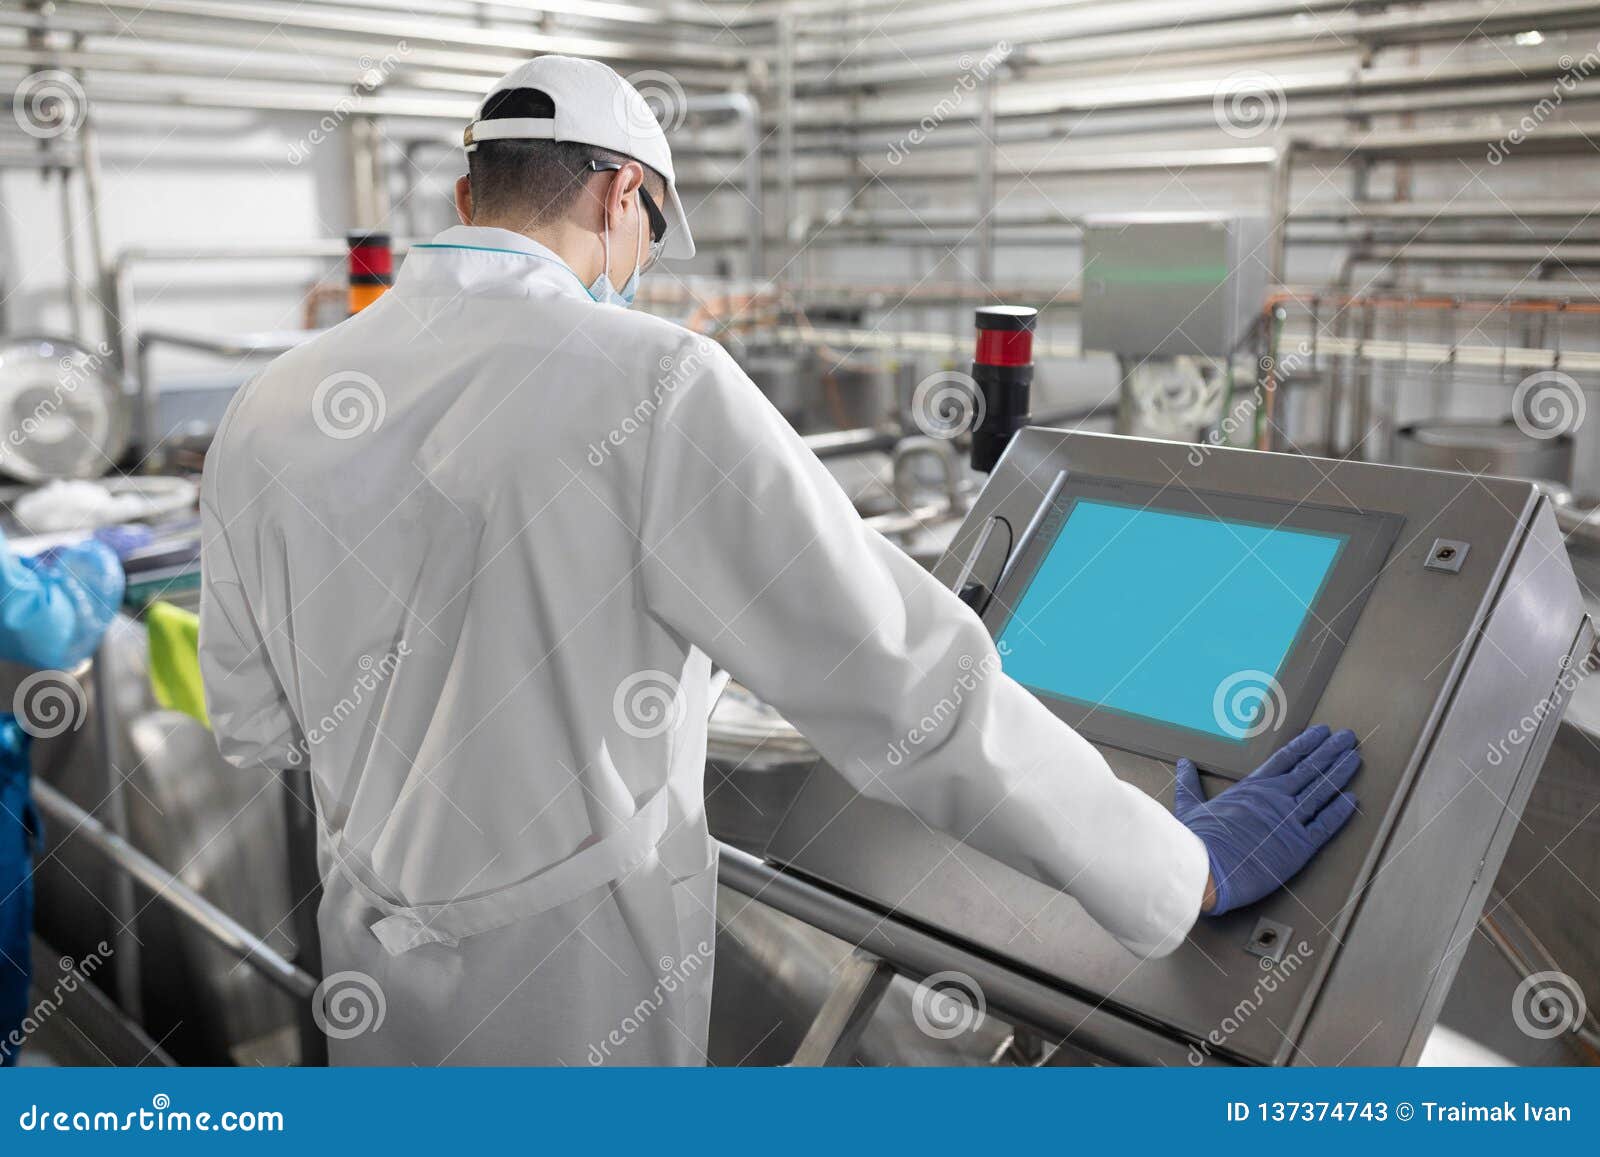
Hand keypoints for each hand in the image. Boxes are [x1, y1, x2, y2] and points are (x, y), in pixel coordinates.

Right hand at [1175, 724, 1360, 915]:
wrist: (1207, 870)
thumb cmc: (1198, 842)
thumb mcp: (1191, 807)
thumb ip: (1191, 785)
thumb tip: (1184, 765)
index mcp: (1252, 788)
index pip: (1286, 758)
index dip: (1307, 744)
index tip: (1321, 733)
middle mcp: (1275, 798)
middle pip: (1310, 768)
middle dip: (1331, 751)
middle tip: (1348, 738)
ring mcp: (1289, 820)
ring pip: (1322, 791)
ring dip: (1341, 773)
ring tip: (1354, 758)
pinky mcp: (1299, 846)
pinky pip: (1326, 825)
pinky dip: (1341, 812)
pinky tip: (1352, 800)